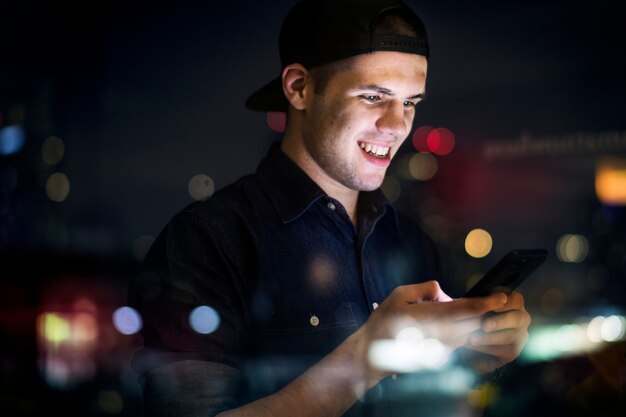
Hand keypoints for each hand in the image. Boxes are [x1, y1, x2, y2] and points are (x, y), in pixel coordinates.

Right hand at [360, 281, 508, 377]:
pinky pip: (459, 340)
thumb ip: (426, 289)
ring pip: (469, 332)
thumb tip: (444, 293)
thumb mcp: (400, 294)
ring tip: (476, 311)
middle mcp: (440, 334)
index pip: (468, 309)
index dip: (487, 302)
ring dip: (474, 322)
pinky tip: (455, 325)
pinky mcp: (441, 355)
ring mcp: (442, 348)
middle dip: (486, 312)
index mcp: (432, 317)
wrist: (374, 352)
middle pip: (474, 322)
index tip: (502, 296)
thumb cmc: (385, 320)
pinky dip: (462, 331)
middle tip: (497, 300)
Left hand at [460, 291, 530, 373]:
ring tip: (472, 339)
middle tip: (484, 325)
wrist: (462, 346)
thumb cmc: (461, 322)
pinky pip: (507, 350)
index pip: (516, 299)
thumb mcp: (457, 308)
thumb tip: (437, 289)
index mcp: (508, 304)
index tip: (495, 302)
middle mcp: (518, 318)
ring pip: (513, 335)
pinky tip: (476, 346)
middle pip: (521, 317)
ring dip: (491, 337)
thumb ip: (454, 297)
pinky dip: (490, 347)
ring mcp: (518, 336)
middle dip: (502, 320)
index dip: (506, 301)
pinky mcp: (511, 352)